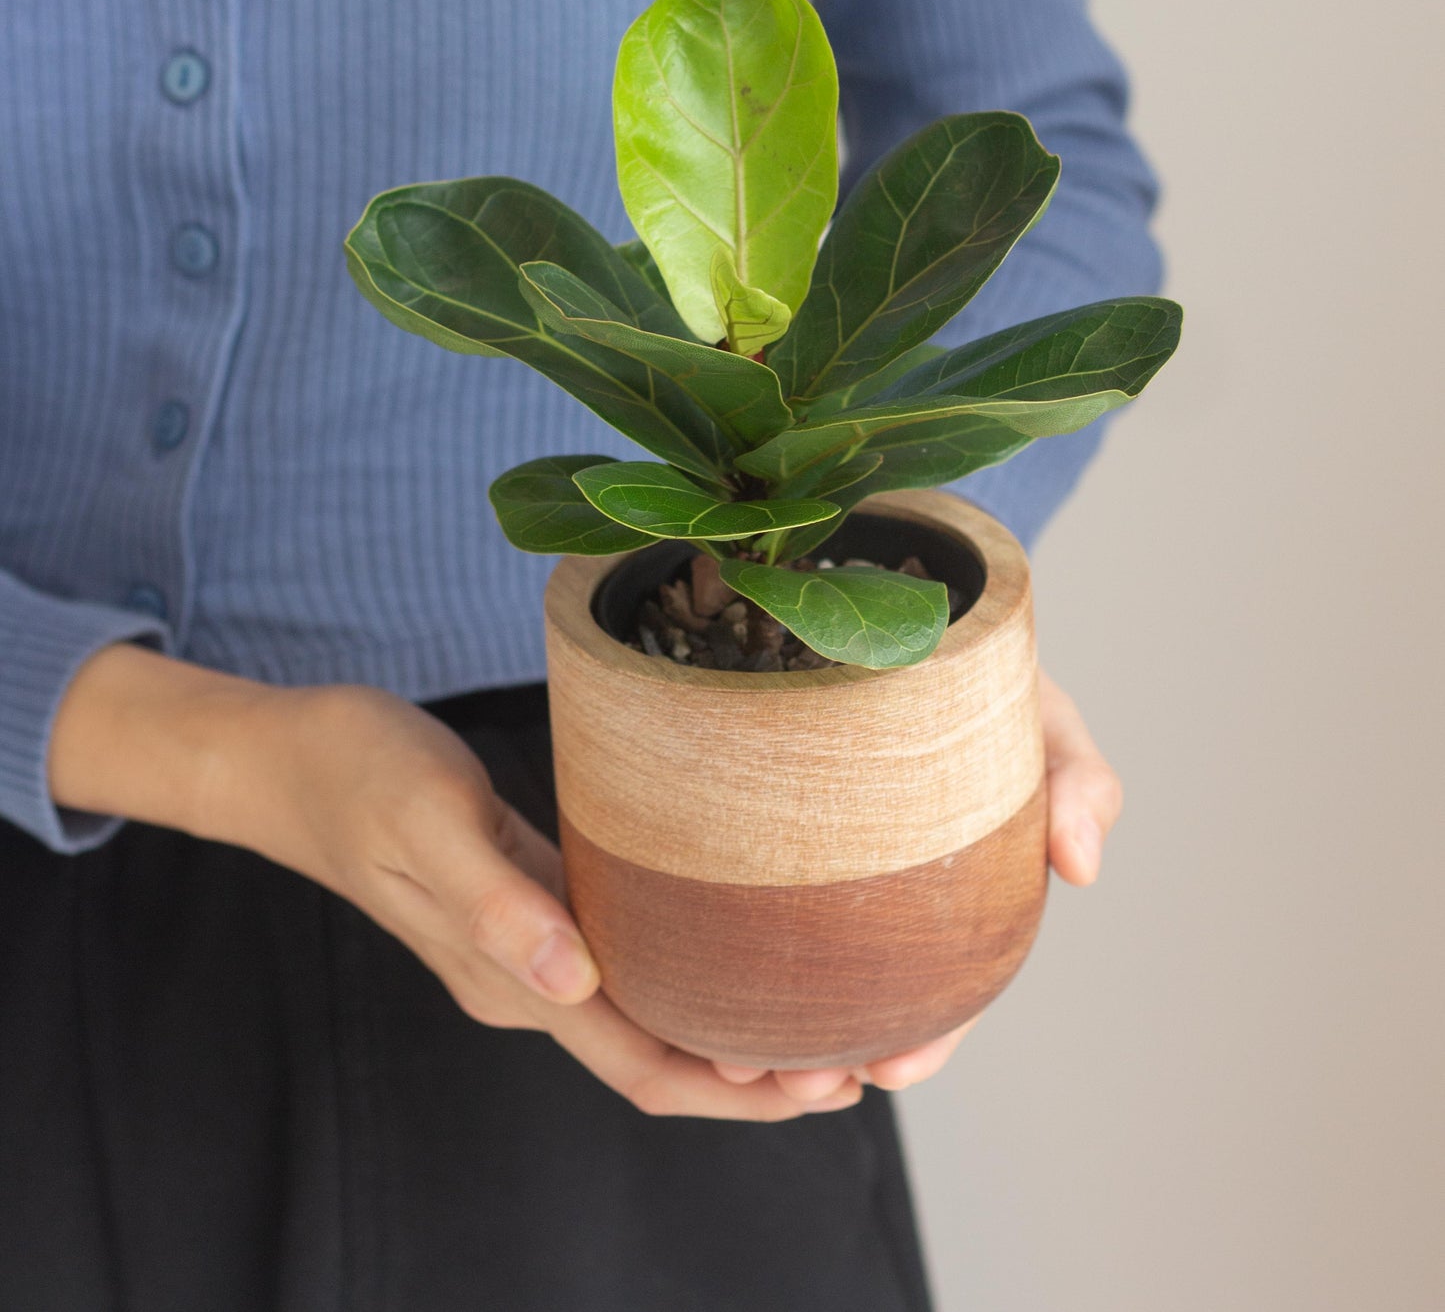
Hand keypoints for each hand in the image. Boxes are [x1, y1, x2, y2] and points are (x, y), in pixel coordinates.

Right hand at [49, 646, 862, 1122]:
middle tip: (863, 1053)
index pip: (641, 1064)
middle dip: (757, 1074)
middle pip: (658, 1055)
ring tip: (822, 1006)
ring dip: (729, 1027)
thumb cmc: (357, 774)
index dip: (736, 1089)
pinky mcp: (530, 902)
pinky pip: (626, 960)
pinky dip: (688, 971)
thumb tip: (573, 979)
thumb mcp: (428, 820)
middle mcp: (529, 981)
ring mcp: (528, 948)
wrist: (287, 757)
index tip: (826, 1082)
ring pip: (648, 1013)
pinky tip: (735, 937)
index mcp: (511, 979)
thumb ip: (497, 901)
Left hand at [711, 664, 1123, 1102]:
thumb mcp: (1046, 719)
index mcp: (955, 890)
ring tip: (732, 1058)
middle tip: (791, 1083)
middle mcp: (885, 890)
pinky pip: (734, 892)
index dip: (925, 1040)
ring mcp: (815, 857)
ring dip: (766, 1021)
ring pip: (791, 962)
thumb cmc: (989, 672)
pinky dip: (720, 939)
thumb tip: (1080, 866)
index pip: (947, 990)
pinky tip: (691, 971)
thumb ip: (1078, 782)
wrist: (909, 599)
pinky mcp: (751, 811)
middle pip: (860, 995)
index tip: (885, 1073)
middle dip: (828, 1055)